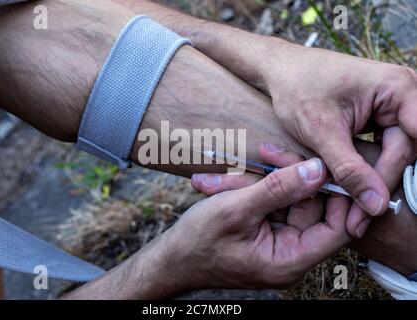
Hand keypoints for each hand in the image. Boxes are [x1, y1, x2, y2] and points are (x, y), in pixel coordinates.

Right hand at [163, 155, 349, 289]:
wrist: (172, 258)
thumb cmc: (198, 242)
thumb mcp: (236, 210)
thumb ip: (279, 189)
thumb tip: (318, 169)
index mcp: (290, 259)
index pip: (338, 228)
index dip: (339, 195)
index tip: (326, 164)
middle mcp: (289, 252)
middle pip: (311, 206)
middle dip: (289, 176)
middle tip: (267, 153)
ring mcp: (277, 240)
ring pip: (288, 200)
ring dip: (262, 180)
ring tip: (227, 177)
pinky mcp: (264, 229)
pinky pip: (270, 202)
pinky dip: (252, 188)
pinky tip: (223, 184)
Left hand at [259, 44, 416, 236]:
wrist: (282, 70)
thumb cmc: (298, 89)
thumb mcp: (321, 132)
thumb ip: (349, 169)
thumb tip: (376, 205)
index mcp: (398, 88)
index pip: (408, 144)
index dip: (390, 179)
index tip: (374, 211)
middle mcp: (405, 94)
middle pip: (403, 152)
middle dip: (377, 188)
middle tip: (355, 223)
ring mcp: (395, 105)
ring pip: (393, 155)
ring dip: (371, 184)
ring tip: (352, 218)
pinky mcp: (382, 116)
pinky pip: (382, 148)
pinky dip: (365, 170)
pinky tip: (352, 195)